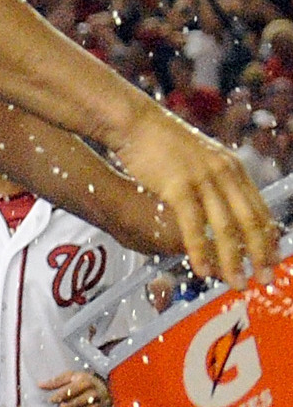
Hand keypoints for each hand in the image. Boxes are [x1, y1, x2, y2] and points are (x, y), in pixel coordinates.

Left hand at [42, 370, 111, 406]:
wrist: (107, 388)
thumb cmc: (84, 381)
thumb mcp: (71, 377)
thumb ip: (55, 381)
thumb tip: (39, 385)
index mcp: (86, 382)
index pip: (70, 391)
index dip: (58, 396)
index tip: (51, 400)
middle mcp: (94, 393)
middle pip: (75, 403)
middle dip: (65, 406)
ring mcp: (100, 404)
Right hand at [109, 106, 277, 285]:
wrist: (134, 122)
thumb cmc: (159, 141)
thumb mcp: (198, 157)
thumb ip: (213, 179)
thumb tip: (218, 202)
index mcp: (232, 167)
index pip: (259, 209)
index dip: (268, 238)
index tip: (273, 259)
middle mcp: (225, 173)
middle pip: (250, 222)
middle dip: (261, 255)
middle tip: (265, 279)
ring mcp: (203, 180)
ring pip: (226, 229)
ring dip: (234, 261)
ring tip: (237, 283)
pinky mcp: (179, 187)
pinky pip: (194, 227)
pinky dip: (201, 252)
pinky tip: (204, 270)